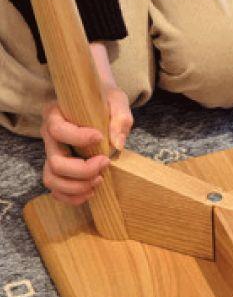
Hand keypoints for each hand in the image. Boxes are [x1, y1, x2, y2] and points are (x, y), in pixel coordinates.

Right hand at [41, 43, 132, 204]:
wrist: (97, 103)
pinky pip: (55, 189)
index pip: (58, 130)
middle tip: (105, 163)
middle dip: (82, 170)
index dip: (78, 138)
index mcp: (56, 114)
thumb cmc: (104, 100)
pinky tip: (90, 192)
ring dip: (77, 187)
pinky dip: (71, 197)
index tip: (99, 137)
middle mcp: (49, 136)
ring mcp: (52, 154)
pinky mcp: (59, 168)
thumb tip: (117, 145)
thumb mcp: (116, 100)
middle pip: (55, 162)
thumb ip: (120, 118)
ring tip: (99, 181)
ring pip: (52, 178)